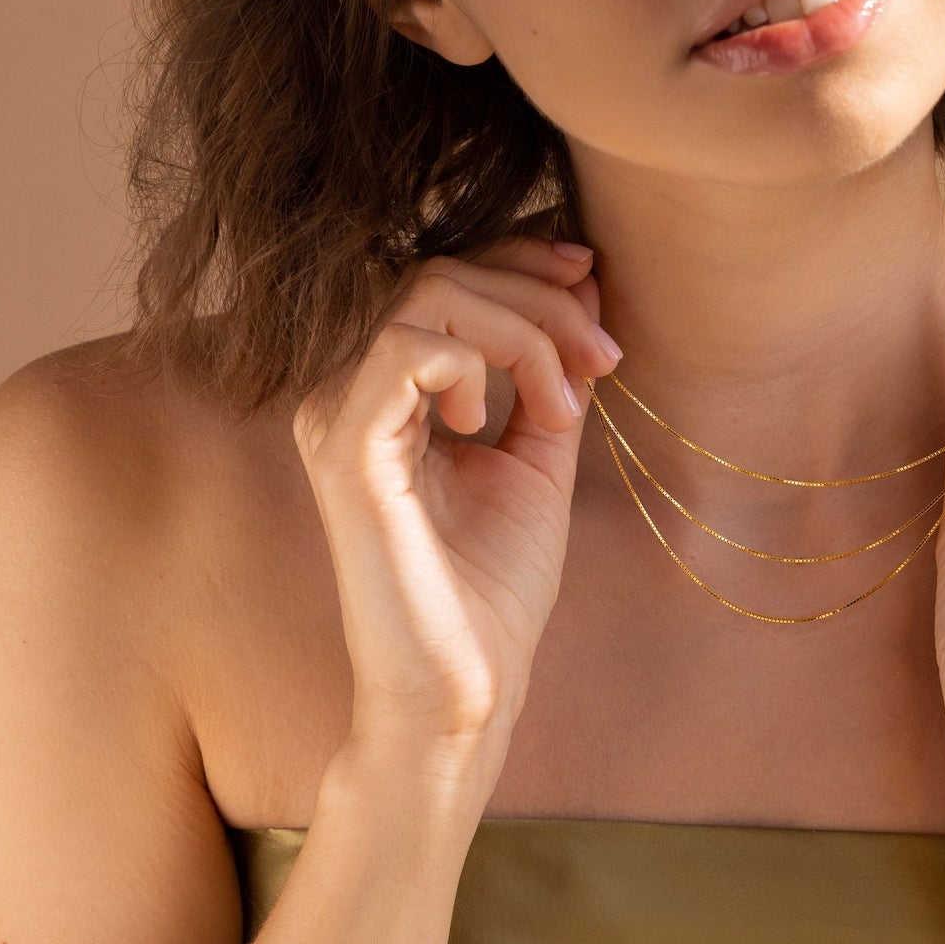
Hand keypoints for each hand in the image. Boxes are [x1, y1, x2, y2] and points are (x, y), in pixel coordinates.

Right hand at [292, 237, 620, 774]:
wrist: (469, 685)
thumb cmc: (496, 586)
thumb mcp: (540, 457)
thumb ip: (549, 376)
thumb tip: (581, 286)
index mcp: (391, 393)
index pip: (446, 282)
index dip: (521, 258)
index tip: (592, 272)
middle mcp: (351, 392)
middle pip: (444, 274)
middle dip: (543, 297)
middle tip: (606, 357)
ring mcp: (338, 415)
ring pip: (431, 294)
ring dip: (527, 330)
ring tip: (566, 400)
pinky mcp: (343, 448)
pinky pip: (408, 347)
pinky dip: (480, 362)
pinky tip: (495, 419)